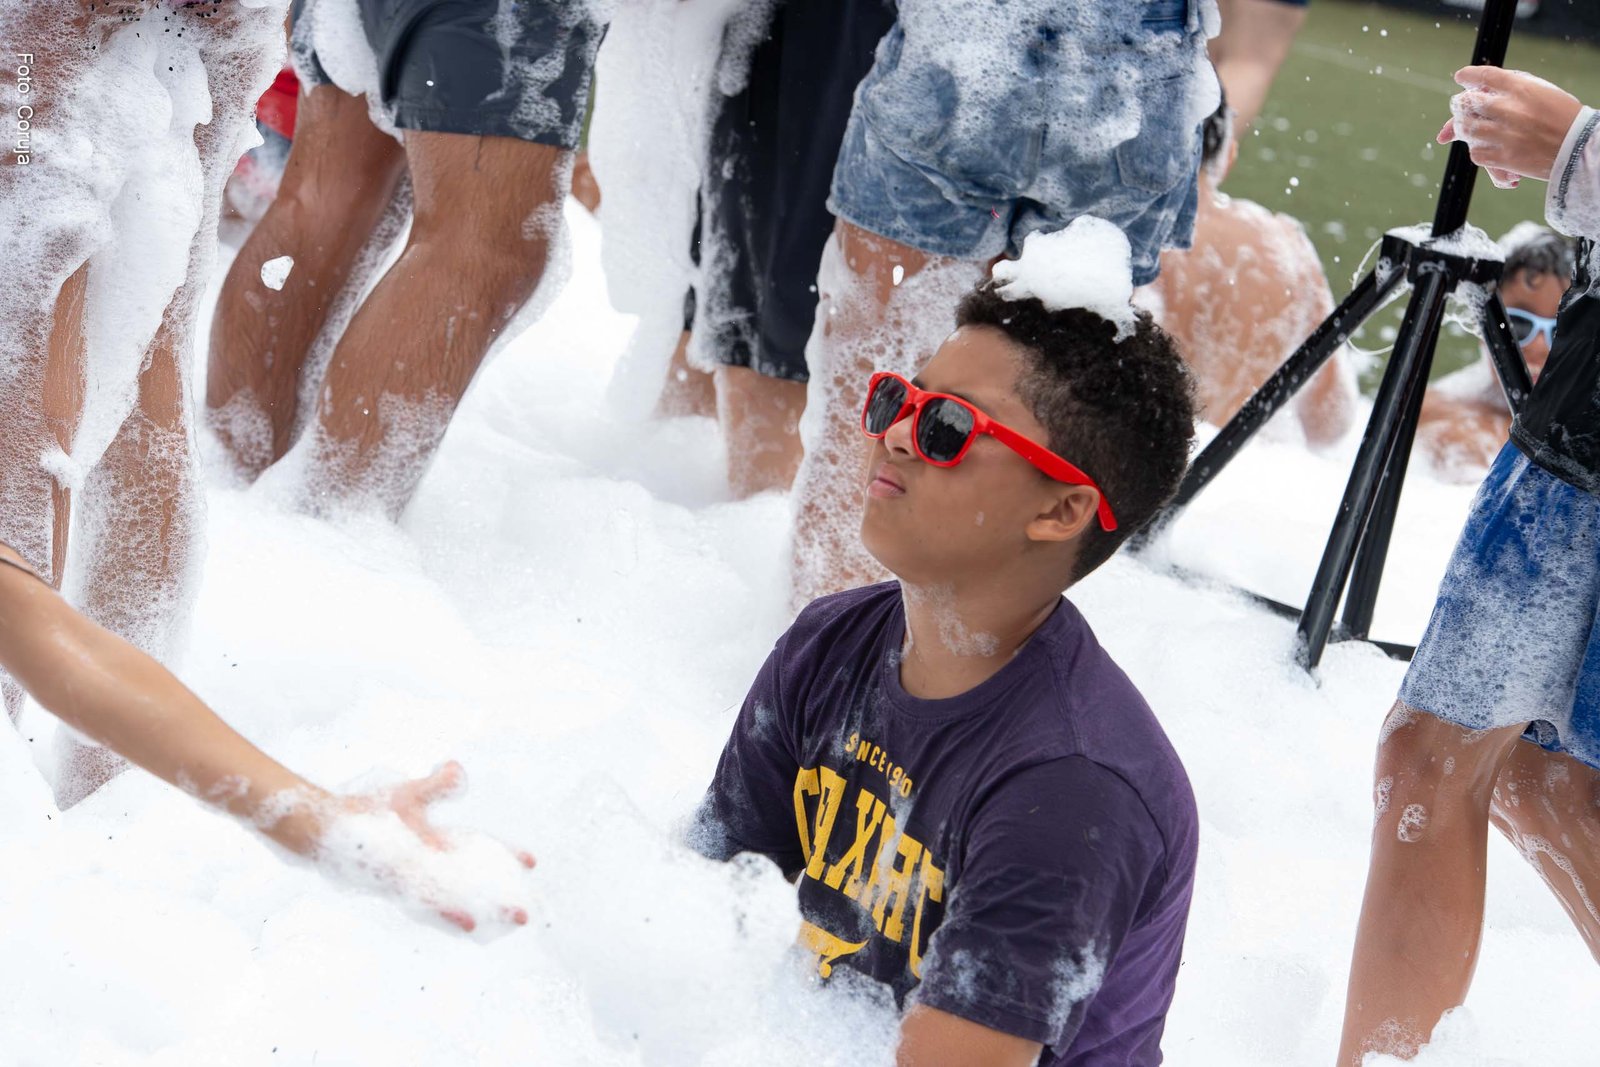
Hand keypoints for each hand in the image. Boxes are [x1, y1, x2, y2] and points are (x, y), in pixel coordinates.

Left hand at [284, 762, 537, 935]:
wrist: (326, 826)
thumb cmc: (367, 812)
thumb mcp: (410, 795)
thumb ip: (437, 786)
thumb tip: (458, 768)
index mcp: (436, 844)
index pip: (477, 851)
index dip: (504, 856)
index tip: (532, 862)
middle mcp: (428, 866)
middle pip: (472, 883)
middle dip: (500, 896)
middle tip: (527, 912)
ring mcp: (414, 876)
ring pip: (457, 897)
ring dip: (484, 909)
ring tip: (511, 919)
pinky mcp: (398, 880)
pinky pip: (428, 898)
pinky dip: (448, 909)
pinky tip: (468, 923)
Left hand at [1437, 66, 1582, 187]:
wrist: (1579, 148)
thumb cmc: (1561, 117)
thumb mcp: (1543, 91)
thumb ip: (1511, 88)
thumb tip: (1477, 88)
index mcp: (1522, 89)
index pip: (1484, 76)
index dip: (1468, 75)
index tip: (1461, 77)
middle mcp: (1510, 110)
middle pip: (1467, 102)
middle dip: (1461, 104)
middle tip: (1463, 106)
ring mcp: (1505, 135)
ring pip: (1465, 129)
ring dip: (1464, 128)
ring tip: (1472, 127)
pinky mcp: (1504, 157)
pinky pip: (1475, 153)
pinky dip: (1478, 150)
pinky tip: (1487, 147)